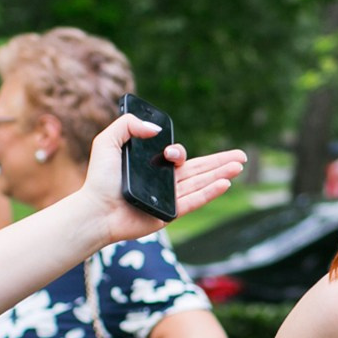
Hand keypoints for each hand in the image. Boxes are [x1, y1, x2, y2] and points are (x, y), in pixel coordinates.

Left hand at [83, 112, 246, 239]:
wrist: (95, 209)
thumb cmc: (99, 178)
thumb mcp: (108, 141)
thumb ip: (128, 124)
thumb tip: (157, 131)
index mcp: (154, 166)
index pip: (179, 157)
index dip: (180, 152)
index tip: (170, 153)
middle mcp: (165, 181)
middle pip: (200, 169)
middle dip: (222, 161)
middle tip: (242, 156)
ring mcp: (169, 198)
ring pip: (202, 183)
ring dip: (222, 174)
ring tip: (240, 166)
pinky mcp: (169, 213)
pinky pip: (194, 200)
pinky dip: (210, 192)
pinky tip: (225, 184)